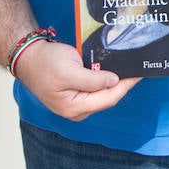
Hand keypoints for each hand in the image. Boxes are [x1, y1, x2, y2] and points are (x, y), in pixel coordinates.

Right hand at [14, 39, 139, 121]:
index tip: (139, 74)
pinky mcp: (77, 95)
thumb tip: (114, 82)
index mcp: (73, 107)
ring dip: (116, 83)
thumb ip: (92, 79)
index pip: (108, 98)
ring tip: (131, 70)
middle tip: (139, 69)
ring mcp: (76, 104)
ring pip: (104, 95)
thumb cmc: (45, 63)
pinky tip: (115, 72)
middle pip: (108, 98)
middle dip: (124, 85)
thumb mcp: (69, 69)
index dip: (126, 86)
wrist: (28, 58)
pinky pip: (97, 91)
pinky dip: (107, 82)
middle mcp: (76, 110)